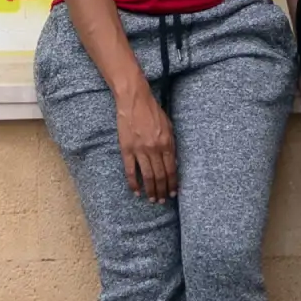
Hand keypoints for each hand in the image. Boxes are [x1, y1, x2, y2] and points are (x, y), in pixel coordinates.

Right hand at [116, 85, 177, 202]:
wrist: (134, 100)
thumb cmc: (153, 111)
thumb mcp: (169, 126)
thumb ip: (171, 144)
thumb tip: (173, 162)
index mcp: (167, 143)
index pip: (171, 170)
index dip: (173, 183)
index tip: (173, 193)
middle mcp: (155, 149)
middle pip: (160, 176)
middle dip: (162, 190)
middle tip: (163, 200)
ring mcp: (140, 150)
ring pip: (147, 176)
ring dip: (151, 190)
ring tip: (152, 200)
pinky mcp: (127, 149)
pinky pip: (131, 170)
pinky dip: (133, 183)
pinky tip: (136, 192)